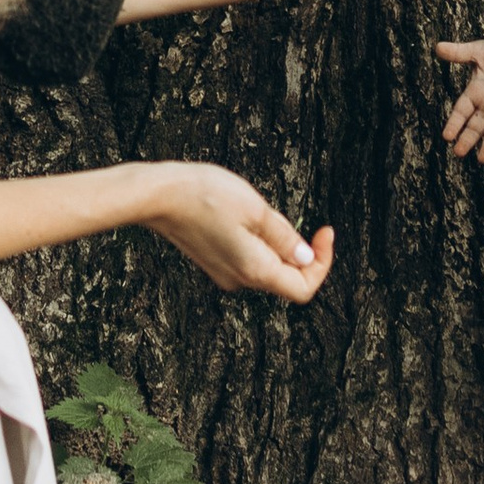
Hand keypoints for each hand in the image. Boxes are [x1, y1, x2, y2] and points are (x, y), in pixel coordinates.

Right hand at [145, 164, 334, 303]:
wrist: (158, 196)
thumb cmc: (206, 196)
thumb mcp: (256, 210)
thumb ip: (284, 237)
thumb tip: (306, 258)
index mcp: (255, 270)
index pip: (303, 287)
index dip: (322, 263)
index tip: (324, 233)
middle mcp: (240, 279)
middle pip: (286, 278)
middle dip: (301, 250)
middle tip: (297, 217)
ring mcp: (225, 272)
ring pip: (267, 266)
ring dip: (278, 243)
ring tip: (261, 210)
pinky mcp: (214, 261)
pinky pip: (249, 258)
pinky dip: (259, 241)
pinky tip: (245, 214)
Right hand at [438, 38, 483, 164]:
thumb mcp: (479, 51)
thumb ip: (459, 52)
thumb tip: (438, 47)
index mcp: (475, 94)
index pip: (461, 111)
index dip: (454, 123)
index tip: (447, 136)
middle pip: (475, 127)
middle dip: (468, 139)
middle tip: (459, 153)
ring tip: (483, 160)